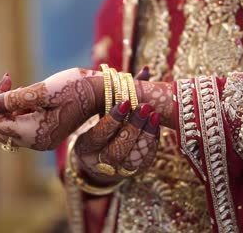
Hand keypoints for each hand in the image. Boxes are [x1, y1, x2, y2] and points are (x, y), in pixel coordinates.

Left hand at [0, 68, 103, 150]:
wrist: (101, 93)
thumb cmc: (76, 88)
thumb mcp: (43, 90)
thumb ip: (12, 98)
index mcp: (34, 133)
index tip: (8, 79)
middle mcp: (36, 143)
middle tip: (12, 85)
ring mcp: (42, 141)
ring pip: (9, 129)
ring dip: (10, 109)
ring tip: (28, 91)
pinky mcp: (47, 135)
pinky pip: (22, 127)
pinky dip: (21, 112)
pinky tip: (34, 98)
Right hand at [73, 66, 160, 184]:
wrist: (101, 162)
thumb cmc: (101, 128)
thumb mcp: (102, 113)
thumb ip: (121, 93)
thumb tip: (145, 70)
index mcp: (86, 147)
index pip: (99, 135)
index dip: (113, 119)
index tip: (125, 102)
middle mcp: (100, 163)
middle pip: (118, 147)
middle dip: (133, 126)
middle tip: (145, 107)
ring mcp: (119, 170)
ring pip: (134, 155)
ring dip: (146, 134)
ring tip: (154, 115)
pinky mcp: (136, 171)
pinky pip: (146, 158)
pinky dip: (152, 141)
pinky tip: (156, 125)